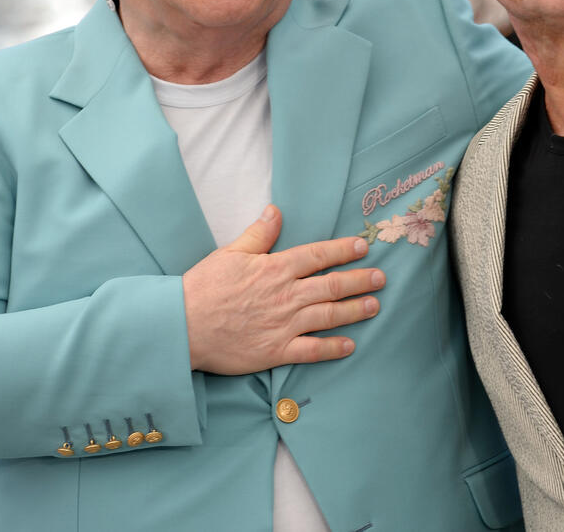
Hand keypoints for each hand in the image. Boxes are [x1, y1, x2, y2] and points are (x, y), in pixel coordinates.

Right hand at [182, 205, 384, 374]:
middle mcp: (286, 295)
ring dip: (354, 310)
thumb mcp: (231, 253)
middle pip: (331, 285)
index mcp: (275, 268)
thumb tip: (276, 211)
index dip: (343, 251)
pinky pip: (312, 350)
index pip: (317, 256)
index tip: (363, 247)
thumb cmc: (203, 288)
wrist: (183, 325)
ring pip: (328, 315)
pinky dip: (333, 348)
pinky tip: (350, 345)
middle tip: (380, 278)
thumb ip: (258, 234)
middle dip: (359, 280)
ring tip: (374, 305)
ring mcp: (284, 325)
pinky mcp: (276, 351)